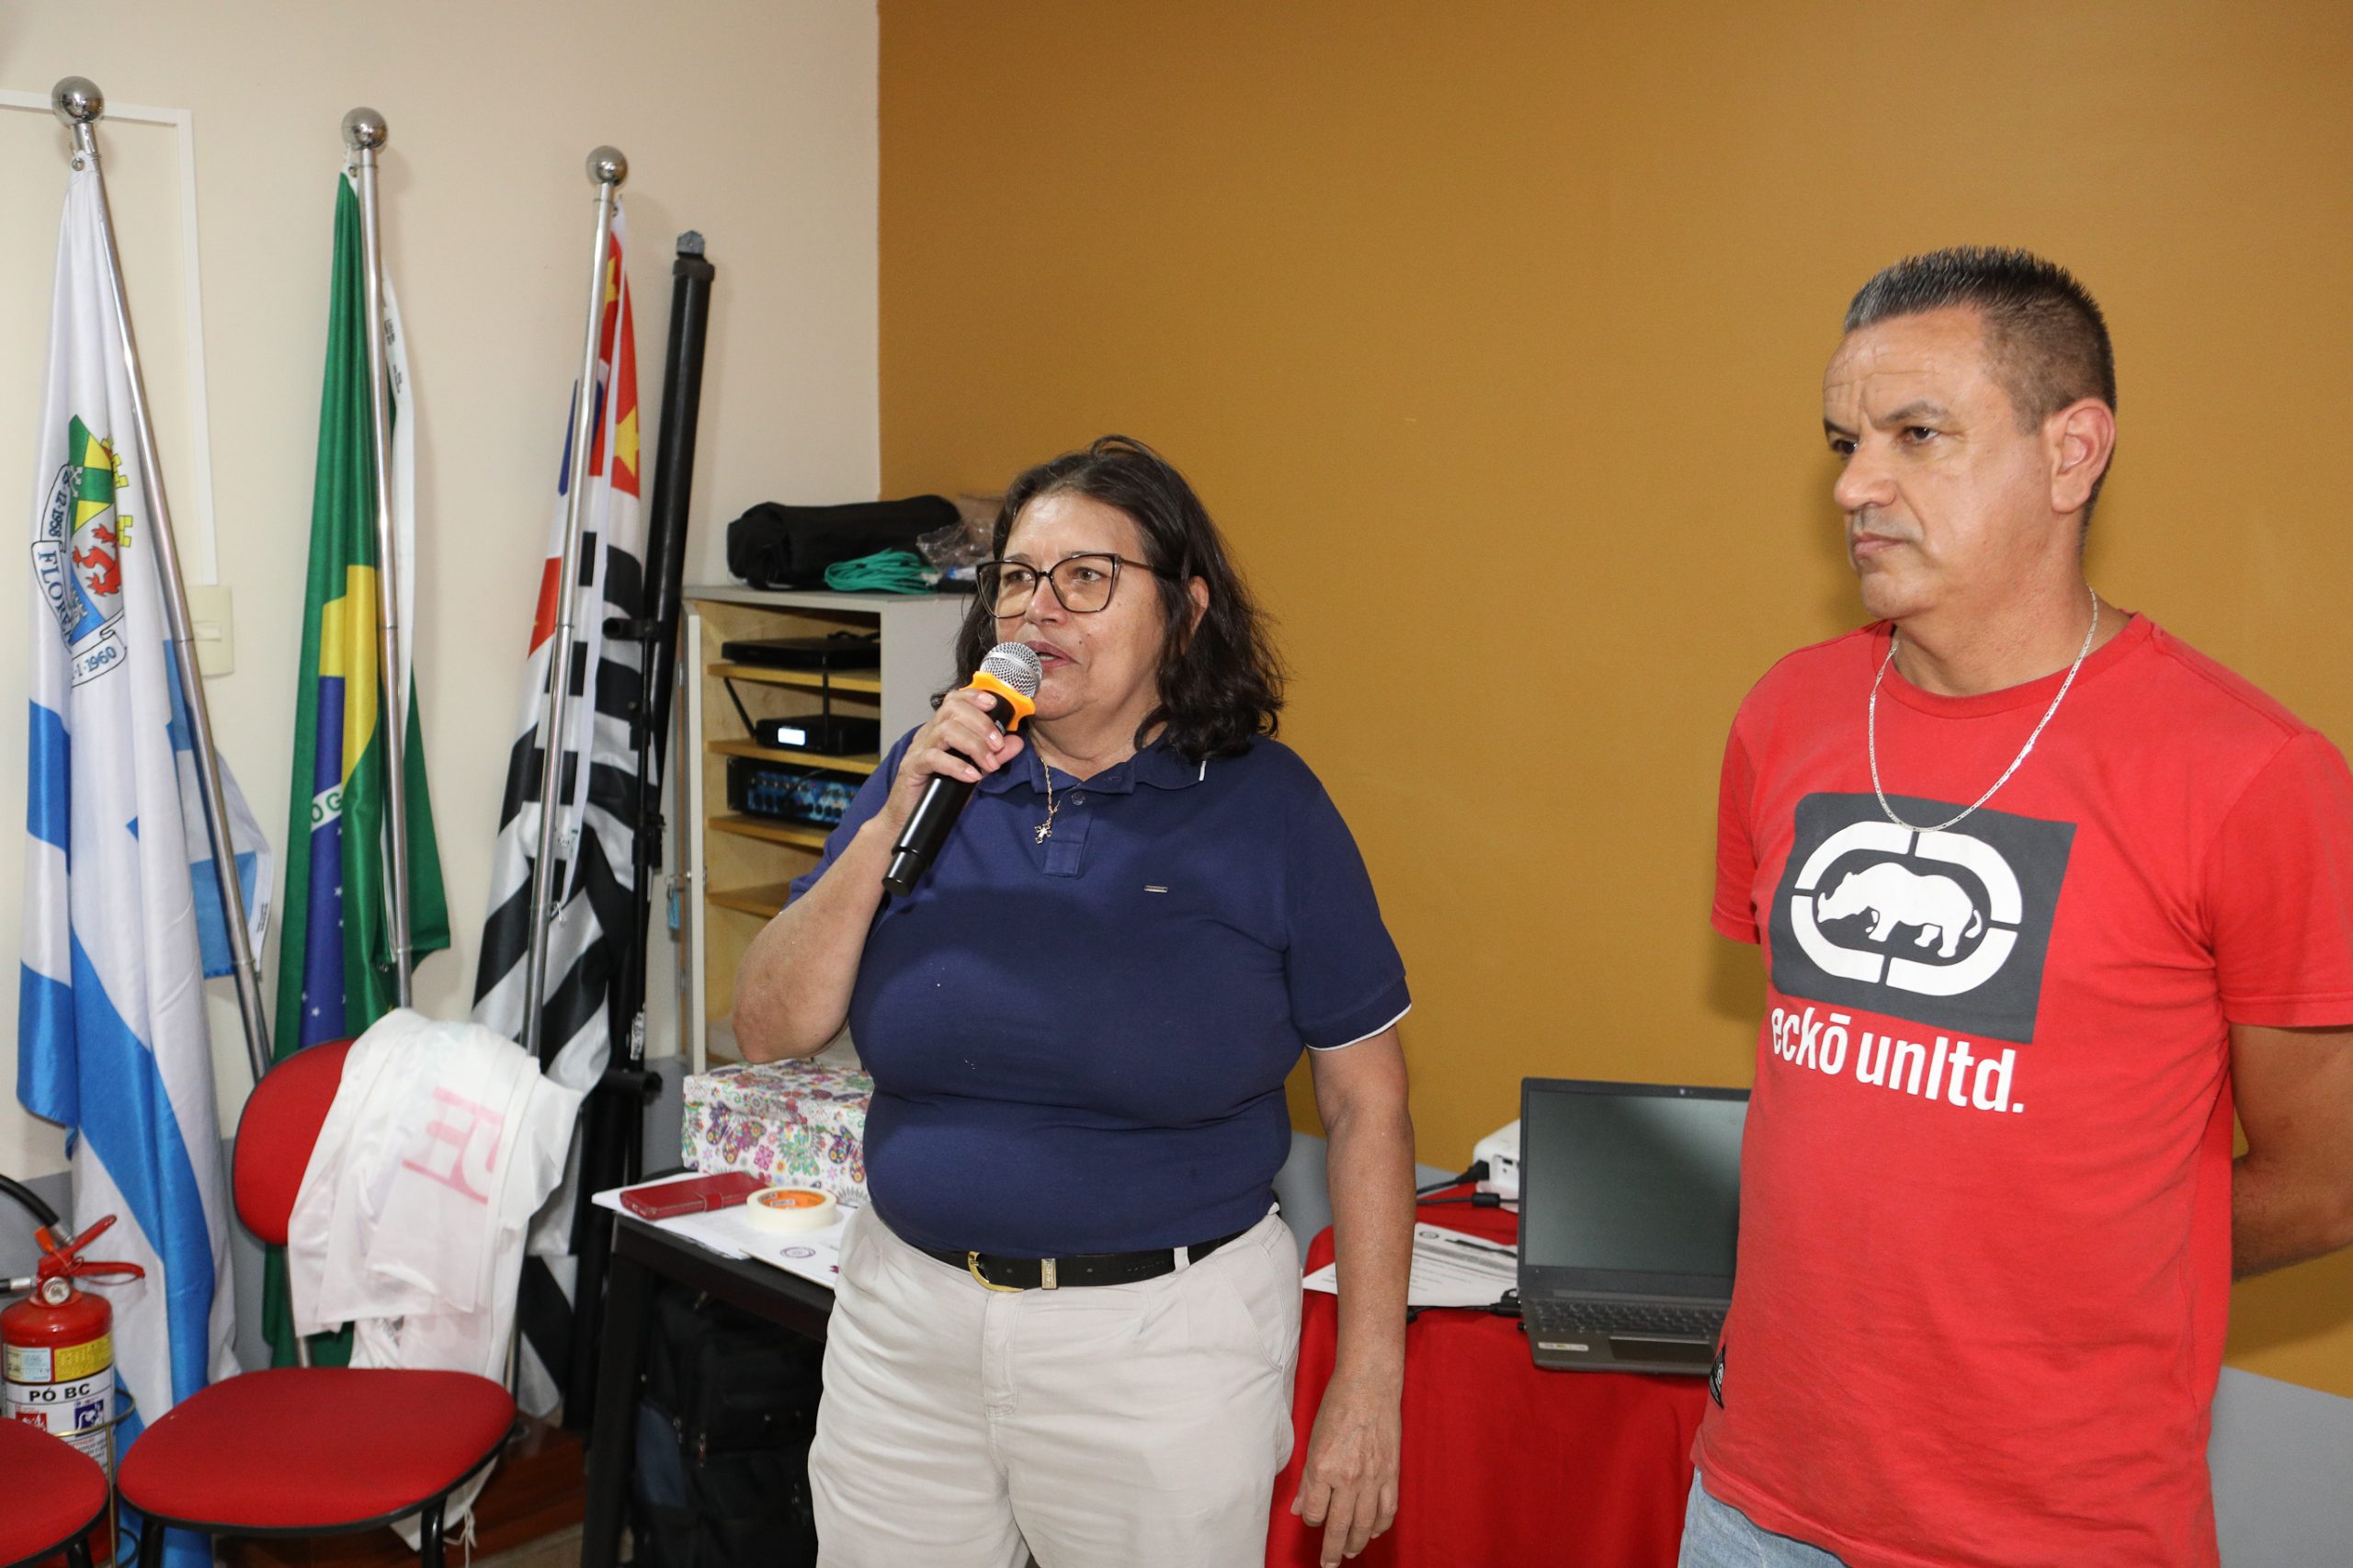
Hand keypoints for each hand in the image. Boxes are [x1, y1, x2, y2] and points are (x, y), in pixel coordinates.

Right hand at [874, 688, 1026, 839]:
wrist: (907, 817)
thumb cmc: (938, 792)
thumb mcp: (973, 771)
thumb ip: (994, 755)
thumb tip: (1016, 741)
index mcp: (940, 729)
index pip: (954, 700)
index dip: (973, 696)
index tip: (993, 704)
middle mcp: (928, 734)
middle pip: (952, 710)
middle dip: (981, 724)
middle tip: (998, 745)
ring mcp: (918, 749)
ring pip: (946, 731)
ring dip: (974, 745)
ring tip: (990, 764)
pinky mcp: (912, 768)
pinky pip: (934, 758)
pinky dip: (957, 766)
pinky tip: (972, 777)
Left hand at [1290, 1373, 1399, 1563]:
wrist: (1369, 1385)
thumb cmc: (1337, 1406)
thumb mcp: (1312, 1441)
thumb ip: (1307, 1479)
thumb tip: (1300, 1509)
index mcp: (1323, 1468)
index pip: (1315, 1513)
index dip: (1311, 1520)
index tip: (1312, 1518)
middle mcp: (1348, 1478)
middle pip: (1339, 1526)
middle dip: (1332, 1549)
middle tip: (1329, 1563)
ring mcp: (1373, 1478)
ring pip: (1364, 1524)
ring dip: (1356, 1542)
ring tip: (1349, 1552)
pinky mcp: (1391, 1473)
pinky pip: (1387, 1510)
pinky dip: (1380, 1525)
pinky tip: (1373, 1531)